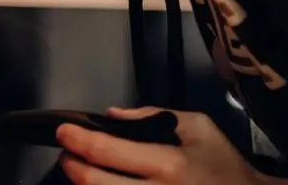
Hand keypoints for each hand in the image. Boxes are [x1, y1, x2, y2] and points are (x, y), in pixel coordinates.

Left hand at [56, 107, 263, 184]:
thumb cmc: (224, 164)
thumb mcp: (197, 126)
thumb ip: (152, 116)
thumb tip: (112, 116)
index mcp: (168, 164)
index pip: (108, 152)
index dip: (78, 141)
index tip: (63, 132)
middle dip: (74, 169)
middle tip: (66, 155)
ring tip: (79, 173)